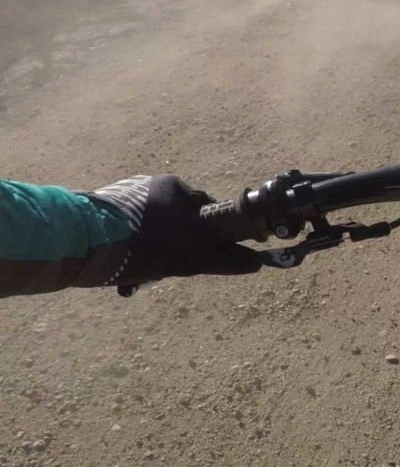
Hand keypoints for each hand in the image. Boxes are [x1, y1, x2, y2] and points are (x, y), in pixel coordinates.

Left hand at [91, 175, 260, 291]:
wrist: (76, 242)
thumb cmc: (139, 246)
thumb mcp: (186, 258)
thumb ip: (222, 259)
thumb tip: (256, 263)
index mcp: (174, 189)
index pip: (205, 210)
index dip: (208, 236)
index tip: (200, 257)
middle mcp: (150, 184)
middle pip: (175, 223)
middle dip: (171, 252)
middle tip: (161, 274)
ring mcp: (124, 194)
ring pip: (150, 229)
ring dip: (148, 256)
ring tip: (134, 282)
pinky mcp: (101, 207)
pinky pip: (127, 230)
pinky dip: (128, 251)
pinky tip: (119, 274)